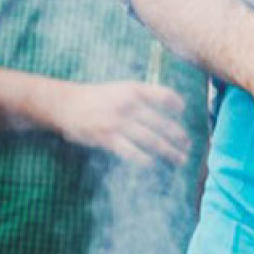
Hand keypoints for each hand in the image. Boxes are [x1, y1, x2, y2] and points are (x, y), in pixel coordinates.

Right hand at [52, 80, 191, 165]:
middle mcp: (128, 104)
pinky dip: (145, 160)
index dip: (176, 103)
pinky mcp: (107, 138)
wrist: (65, 104)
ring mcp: (118, 122)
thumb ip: (142, 95)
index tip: (183, 112)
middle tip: (188, 145)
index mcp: (133, 89)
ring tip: (180, 159)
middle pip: (161, 123)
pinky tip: (153, 165)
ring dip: (169, 152)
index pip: (163, 95)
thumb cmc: (95, 98)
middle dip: (178, 136)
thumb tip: (170, 105)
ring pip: (151, 140)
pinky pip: (132, 152)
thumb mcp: (120, 88)